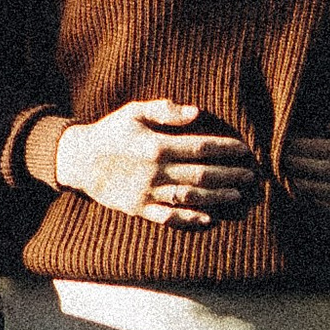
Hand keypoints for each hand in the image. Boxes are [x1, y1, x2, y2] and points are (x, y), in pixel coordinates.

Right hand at [47, 99, 258, 225]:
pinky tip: (208, 218)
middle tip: (250, 175)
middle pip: (201, 174)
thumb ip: (165, 110)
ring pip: (189, 197)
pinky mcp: (139, 208)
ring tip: (236, 195)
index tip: (244, 149)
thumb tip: (196, 113)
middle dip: (229, 175)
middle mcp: (155, 171)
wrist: (78, 160)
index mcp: (156, 145)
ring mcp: (147, 192)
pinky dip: (189, 219)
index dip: (225, 149)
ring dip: (216, 197)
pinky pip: (168, 217)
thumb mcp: (134, 112)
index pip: (201, 147)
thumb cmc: (111, 132)